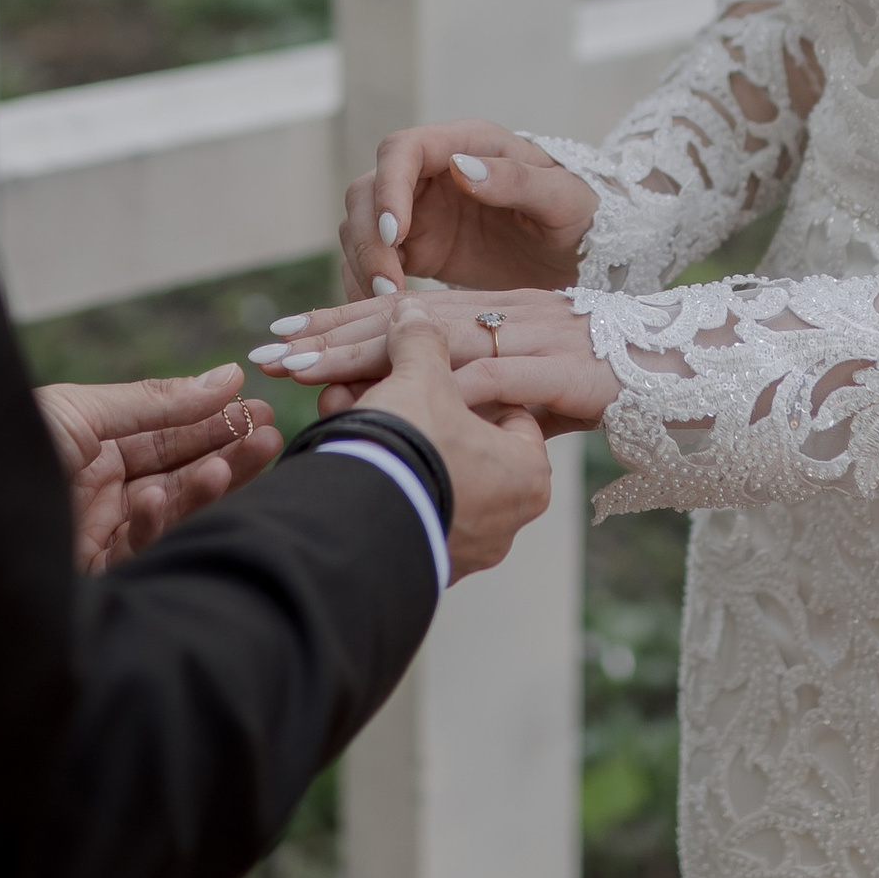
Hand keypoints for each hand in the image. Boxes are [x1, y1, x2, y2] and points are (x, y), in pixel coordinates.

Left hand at [39, 364, 282, 573]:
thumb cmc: (4, 445)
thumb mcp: (80, 410)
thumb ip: (155, 401)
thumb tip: (227, 376)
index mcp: (87, 445)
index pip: (163, 434)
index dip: (211, 420)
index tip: (259, 408)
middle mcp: (94, 488)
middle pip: (175, 469)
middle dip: (225, 450)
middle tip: (271, 433)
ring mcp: (92, 532)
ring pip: (168, 507)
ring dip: (211, 480)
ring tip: (250, 453)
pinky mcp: (90, 574)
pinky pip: (139, 546)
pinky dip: (160, 517)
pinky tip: (176, 490)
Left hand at [250, 287, 621, 442]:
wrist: (683, 371)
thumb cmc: (599, 381)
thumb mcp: (523, 388)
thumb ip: (478, 398)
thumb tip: (431, 425)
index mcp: (489, 315)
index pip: (400, 316)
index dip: (338, 323)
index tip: (281, 337)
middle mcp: (503, 316)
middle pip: (404, 323)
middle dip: (332, 337)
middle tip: (269, 353)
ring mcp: (533, 338)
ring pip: (439, 342)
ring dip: (372, 356)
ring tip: (313, 371)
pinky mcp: (567, 369)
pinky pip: (506, 374)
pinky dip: (458, 384)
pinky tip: (413, 394)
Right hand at [339, 120, 596, 296]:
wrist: (584, 258)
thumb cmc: (582, 215)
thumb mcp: (564, 198)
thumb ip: (517, 180)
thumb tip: (462, 167)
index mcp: (467, 144)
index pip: (403, 150)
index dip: (388, 187)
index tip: (393, 233)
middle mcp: (433, 172)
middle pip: (368, 191)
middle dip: (367, 238)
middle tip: (390, 289)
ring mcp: (420, 212)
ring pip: (360, 228)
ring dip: (363, 266)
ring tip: (391, 308)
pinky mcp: (416, 250)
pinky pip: (374, 264)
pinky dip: (367, 287)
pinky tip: (386, 318)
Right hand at [351, 314, 553, 576]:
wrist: (357, 521)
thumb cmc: (410, 445)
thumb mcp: (419, 378)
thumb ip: (422, 341)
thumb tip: (414, 310)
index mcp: (528, 473)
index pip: (508, 413)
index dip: (464, 386)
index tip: (430, 376)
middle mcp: (509, 520)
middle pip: (463, 446)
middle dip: (417, 415)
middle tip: (380, 393)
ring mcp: (468, 550)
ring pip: (432, 478)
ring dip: (396, 447)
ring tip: (350, 416)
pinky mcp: (427, 567)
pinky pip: (409, 512)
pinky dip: (384, 484)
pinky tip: (350, 458)